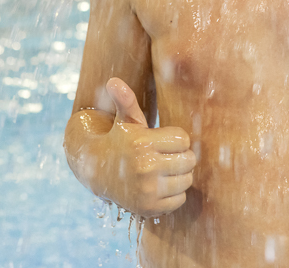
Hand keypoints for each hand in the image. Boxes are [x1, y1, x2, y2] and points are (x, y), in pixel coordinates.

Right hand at [103, 77, 195, 217]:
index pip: (184, 140)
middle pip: (189, 160)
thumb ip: (126, 100)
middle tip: (167, 155)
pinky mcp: (149, 208)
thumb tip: (113, 81)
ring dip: (180, 175)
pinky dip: (175, 194)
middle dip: (181, 156)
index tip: (164, 140)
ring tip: (164, 170)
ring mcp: (147, 190)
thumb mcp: (125, 119)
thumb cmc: (120, 140)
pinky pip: (180, 199)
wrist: (99, 172)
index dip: (176, 139)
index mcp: (142, 142)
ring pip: (187, 180)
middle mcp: (145, 167)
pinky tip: (161, 185)